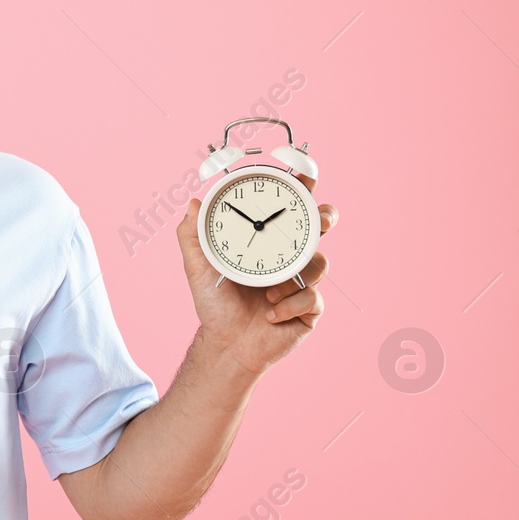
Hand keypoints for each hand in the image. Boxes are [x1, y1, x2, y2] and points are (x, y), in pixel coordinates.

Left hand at [175, 173, 336, 378]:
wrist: (226, 343)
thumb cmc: (215, 304)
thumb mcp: (198, 268)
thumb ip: (192, 236)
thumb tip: (193, 203)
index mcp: (267, 242)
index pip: (288, 210)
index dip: (301, 191)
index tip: (305, 176)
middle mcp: (289, 258)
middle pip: (320, 228)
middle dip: (326, 217)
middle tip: (320, 219)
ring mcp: (302, 282)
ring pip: (319, 264)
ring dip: (294, 276)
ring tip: (265, 293)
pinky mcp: (309, 308)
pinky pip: (312, 298)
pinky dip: (287, 306)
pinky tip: (269, 313)